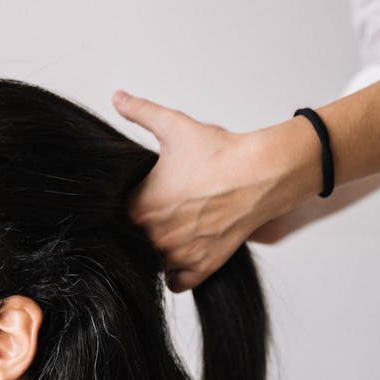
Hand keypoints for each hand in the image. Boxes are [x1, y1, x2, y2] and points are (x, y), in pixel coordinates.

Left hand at [113, 91, 281, 290]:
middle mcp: (155, 237)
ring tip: (174, 227)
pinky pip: (176, 282)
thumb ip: (140, 111)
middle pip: (135, 241)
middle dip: (144, 227)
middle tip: (162, 209)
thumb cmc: (220, 153)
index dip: (129, 205)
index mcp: (140, 209)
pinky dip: (177, 272)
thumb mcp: (173, 126)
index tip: (142, 195)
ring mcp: (179, 255)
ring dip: (158, 249)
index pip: (117, 217)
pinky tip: (183, 250)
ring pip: (153, 262)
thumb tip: (117, 97)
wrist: (261, 172)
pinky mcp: (202, 267)